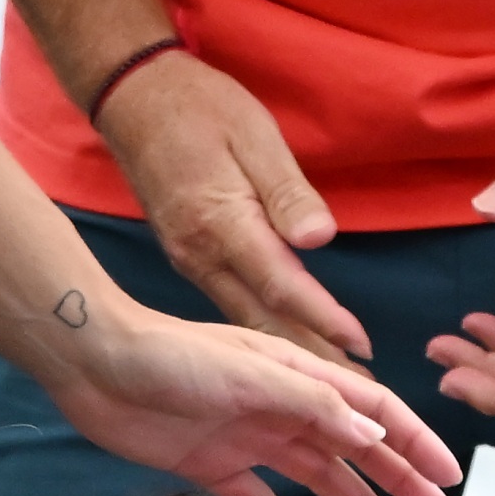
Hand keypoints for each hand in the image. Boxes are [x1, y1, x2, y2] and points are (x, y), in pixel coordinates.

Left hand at [63, 295, 455, 495]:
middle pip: (353, 448)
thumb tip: (374, 437)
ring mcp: (248, 437)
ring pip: (317, 477)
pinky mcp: (212, 465)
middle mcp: (280, 406)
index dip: (414, 442)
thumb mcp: (249, 375)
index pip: (372, 411)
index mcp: (298, 375)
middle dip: (397, 480)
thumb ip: (312, 406)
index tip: (446, 478)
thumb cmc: (169, 356)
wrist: (94, 364)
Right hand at [100, 55, 373, 365]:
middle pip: (264, 321)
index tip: (360, 346)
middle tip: (352, 395)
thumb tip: (320, 238)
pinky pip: (232, 306)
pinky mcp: (187, 257)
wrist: (134, 100)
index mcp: (222, 224)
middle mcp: (202, 255)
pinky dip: (263, 333)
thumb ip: (286, 191)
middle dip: (309, 361)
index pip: (282, 284)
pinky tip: (283, 348)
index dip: (322, 318)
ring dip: (288, 355)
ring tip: (328, 386)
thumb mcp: (253, 134)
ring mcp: (190, 261)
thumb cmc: (199, 107)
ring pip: (247, 321)